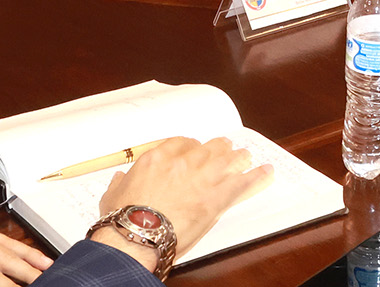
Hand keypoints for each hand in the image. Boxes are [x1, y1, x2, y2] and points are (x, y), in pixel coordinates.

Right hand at [92, 137, 273, 267]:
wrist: (136, 235)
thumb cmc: (123, 219)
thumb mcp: (112, 196)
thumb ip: (120, 183)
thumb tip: (119, 178)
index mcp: (158, 158)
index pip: (181, 143)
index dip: (192, 146)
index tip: (196, 149)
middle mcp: (184, 162)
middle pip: (209, 148)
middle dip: (219, 148)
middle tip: (226, 148)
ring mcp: (203, 177)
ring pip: (228, 160)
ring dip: (239, 158)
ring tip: (246, 156)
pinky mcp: (217, 197)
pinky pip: (243, 183)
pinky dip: (257, 177)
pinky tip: (267, 172)